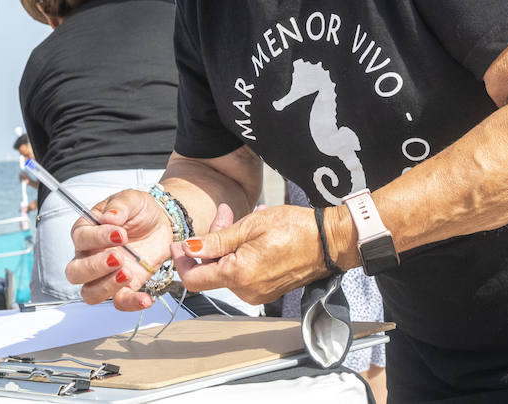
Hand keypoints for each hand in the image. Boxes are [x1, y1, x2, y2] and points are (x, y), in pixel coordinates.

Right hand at [64, 189, 174, 310]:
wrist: (162, 223)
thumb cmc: (140, 210)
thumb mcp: (133, 199)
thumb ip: (120, 205)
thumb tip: (109, 217)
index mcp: (87, 231)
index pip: (80, 238)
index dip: (96, 238)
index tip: (119, 233)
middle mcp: (90, 256)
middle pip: (75, 271)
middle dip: (94, 267)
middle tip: (118, 257)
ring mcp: (105, 275)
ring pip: (89, 292)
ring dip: (106, 286)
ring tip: (128, 273)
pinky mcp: (124, 287)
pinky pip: (119, 302)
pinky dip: (131, 303)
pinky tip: (145, 298)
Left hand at [171, 204, 325, 304]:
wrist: (328, 242)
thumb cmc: (293, 229)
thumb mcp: (250, 226)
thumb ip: (215, 241)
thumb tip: (188, 248)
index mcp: (238, 275)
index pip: (194, 279)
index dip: (182, 261)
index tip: (179, 244)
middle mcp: (246, 291)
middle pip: (212, 270)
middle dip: (211, 243)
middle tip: (224, 214)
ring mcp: (258, 293)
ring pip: (228, 270)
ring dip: (227, 245)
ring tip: (243, 219)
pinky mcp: (268, 290)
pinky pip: (244, 273)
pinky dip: (241, 254)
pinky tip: (254, 234)